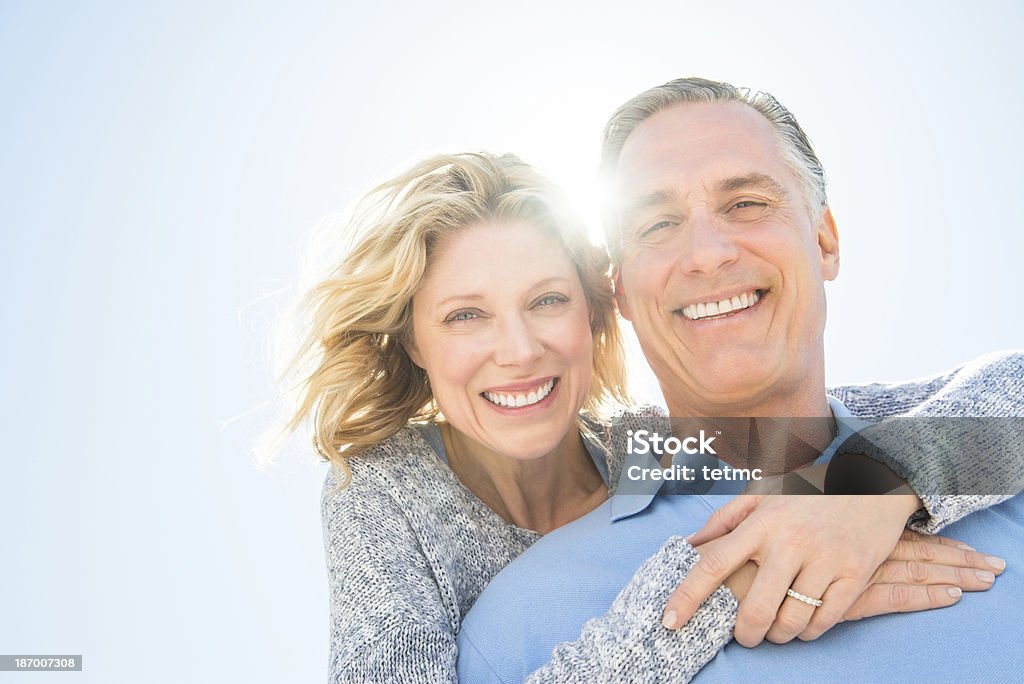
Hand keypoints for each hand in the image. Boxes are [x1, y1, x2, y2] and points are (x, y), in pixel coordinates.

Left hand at [661, 494, 1003, 645]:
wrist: (875, 481)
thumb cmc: (810, 492)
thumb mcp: (763, 495)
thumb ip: (723, 521)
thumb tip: (688, 547)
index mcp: (761, 521)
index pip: (714, 563)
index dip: (688, 596)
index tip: (670, 620)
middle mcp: (790, 541)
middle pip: (756, 608)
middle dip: (745, 634)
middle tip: (744, 635)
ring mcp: (825, 558)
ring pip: (792, 622)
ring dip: (779, 635)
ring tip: (776, 628)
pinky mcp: (855, 574)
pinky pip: (825, 621)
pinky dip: (809, 632)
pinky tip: (804, 623)